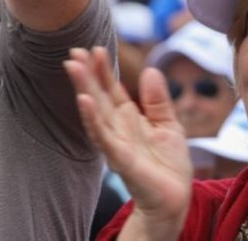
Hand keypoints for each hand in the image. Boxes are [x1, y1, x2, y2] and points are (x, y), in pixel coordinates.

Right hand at [65, 47, 191, 231]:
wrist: (174, 200)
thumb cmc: (169, 165)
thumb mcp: (169, 125)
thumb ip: (158, 100)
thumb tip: (150, 69)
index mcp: (128, 118)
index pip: (112, 88)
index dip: (103, 69)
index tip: (95, 48)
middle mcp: (116, 127)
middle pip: (98, 95)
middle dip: (86, 73)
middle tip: (73, 51)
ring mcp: (115, 142)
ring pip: (95, 111)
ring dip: (83, 89)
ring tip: (73, 67)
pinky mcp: (120, 158)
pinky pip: (103, 136)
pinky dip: (92, 118)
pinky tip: (84, 100)